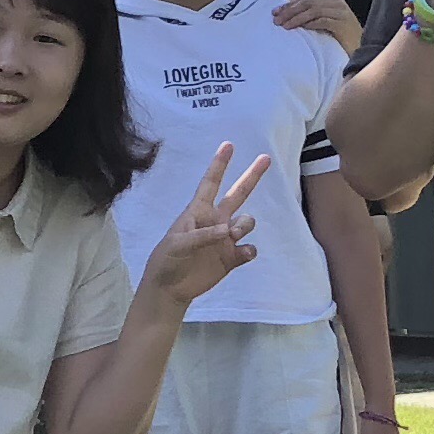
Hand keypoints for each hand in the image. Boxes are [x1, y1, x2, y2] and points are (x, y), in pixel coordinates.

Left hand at [139, 143, 272, 305]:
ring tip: (232, 236)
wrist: (170, 288)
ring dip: (244, 226)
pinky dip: (249, 250)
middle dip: (251, 176)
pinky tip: (242, 253)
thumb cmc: (167, 260)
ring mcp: (225, 239)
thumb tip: (228, 231)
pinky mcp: (231, 258)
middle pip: (238, 194)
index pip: (210, 183)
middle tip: (266, 158)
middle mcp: (215, 221)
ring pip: (247, 222)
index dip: (219, 164)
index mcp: (199, 212)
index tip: (228, 144)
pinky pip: (249, 248)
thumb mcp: (177, 245)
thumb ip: (202, 235)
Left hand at [270, 0, 364, 56]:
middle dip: (289, 11)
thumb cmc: (339, 33)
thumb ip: (310, 8)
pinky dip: (310, 24)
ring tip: (285, 26)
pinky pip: (323, 20)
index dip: (288, 5)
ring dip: (296, 18)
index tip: (274, 13)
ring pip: (313, 10)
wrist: (358, 47)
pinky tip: (301, 29)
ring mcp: (341, 11)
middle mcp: (337, 1)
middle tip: (276, 20)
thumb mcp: (323, 17)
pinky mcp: (343, 23)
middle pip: (308, 2)